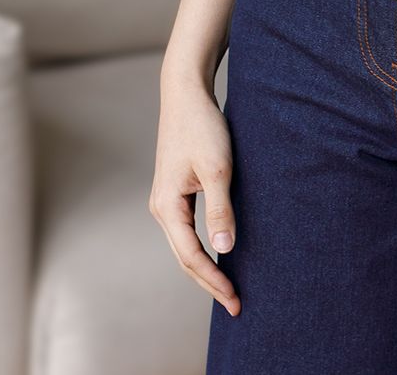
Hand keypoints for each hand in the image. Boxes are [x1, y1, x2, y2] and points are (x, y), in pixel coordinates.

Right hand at [148, 73, 241, 316]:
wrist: (186, 93)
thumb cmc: (202, 126)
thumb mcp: (218, 167)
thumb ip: (221, 208)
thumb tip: (225, 248)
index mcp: (167, 207)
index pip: (191, 256)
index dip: (214, 280)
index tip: (235, 299)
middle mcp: (161, 207)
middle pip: (185, 257)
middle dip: (209, 282)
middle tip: (236, 303)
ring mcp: (165, 199)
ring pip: (184, 245)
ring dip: (205, 267)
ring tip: (228, 286)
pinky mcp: (174, 190)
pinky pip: (186, 230)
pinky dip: (201, 247)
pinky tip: (218, 252)